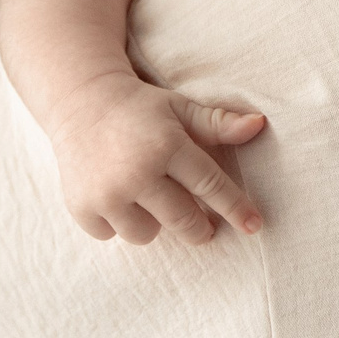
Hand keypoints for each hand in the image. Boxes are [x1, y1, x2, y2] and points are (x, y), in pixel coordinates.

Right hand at [46, 71, 267, 244]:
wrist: (79, 103)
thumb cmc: (140, 109)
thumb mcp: (180, 109)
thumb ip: (218, 122)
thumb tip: (259, 125)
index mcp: (166, 145)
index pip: (210, 185)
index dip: (236, 208)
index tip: (254, 226)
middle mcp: (137, 172)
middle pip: (184, 221)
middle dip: (200, 228)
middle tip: (204, 225)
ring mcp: (107, 193)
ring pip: (148, 234)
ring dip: (153, 221)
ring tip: (146, 196)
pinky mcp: (81, 207)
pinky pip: (112, 235)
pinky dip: (117, 221)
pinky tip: (114, 195)